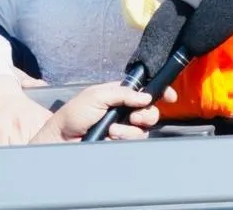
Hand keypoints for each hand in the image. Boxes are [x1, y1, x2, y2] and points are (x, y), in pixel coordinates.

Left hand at [30, 82, 175, 143]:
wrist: (62, 139)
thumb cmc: (74, 113)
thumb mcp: (97, 95)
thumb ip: (123, 93)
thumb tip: (146, 97)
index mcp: (119, 94)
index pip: (145, 90)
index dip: (159, 92)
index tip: (170, 96)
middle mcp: (124, 110)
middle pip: (150, 110)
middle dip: (147, 114)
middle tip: (135, 116)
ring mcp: (123, 128)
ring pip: (144, 128)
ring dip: (129, 129)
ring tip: (112, 129)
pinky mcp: (120, 143)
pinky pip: (135, 141)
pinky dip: (124, 137)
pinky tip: (111, 136)